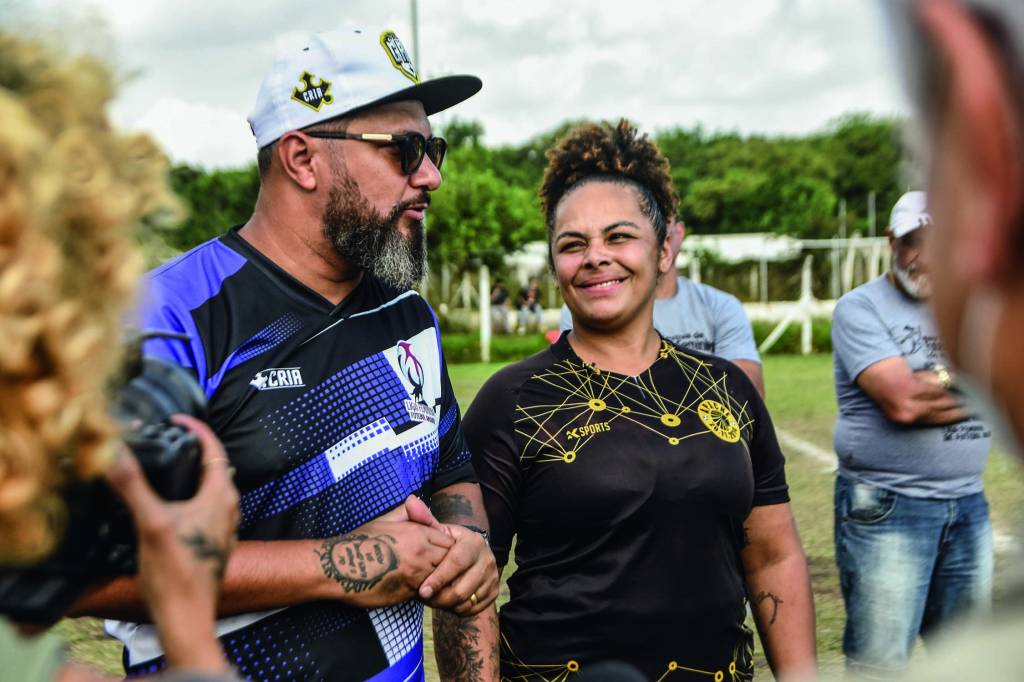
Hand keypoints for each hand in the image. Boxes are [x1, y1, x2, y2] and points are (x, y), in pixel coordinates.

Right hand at [104, 414, 238, 671]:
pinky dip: (191, 497)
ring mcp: (223, 526)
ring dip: (193, 474)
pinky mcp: (214, 542)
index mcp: (220, 495)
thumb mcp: (150, 522)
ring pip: (211, 488)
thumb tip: (114, 453)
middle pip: (214, 467)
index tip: (177, 418)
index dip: (197, 428)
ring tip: (169, 466)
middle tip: (170, 438)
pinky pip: (206, 508)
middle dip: (194, 449)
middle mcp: (229, 507)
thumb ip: (132, 485)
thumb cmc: (176, 573)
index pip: (214, 448)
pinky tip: (170, 505)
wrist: (186, 615)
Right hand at [314, 495, 454, 608]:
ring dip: (439, 580)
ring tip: (435, 582)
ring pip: (441, 577)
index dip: (446, 547)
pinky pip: (426, 592)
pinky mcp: (407, 592)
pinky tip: (421, 591)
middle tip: (443, 570)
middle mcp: (419, 551)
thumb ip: (406, 513)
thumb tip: (415, 500)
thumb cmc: (359, 541)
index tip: (442, 554)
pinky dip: (427, 592)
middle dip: (447, 565)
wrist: (338, 566)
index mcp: (416, 532)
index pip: (448, 540)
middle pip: (449, 559)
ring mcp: (415, 573)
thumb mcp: (384, 520)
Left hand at [418, 524, 498, 615]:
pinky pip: (473, 609)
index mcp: (473, 542)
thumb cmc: (448, 543)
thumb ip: (424, 519)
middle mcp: (487, 559)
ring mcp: (492, 576)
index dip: (438, 578)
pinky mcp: (493, 591)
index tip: (421, 591)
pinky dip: (457, 610)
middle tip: (423, 599)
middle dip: (439, 598)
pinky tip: (445, 603)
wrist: (471, 553)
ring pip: (467, 601)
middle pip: (462, 588)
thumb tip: (410, 501)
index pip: (456, 563)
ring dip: (446, 605)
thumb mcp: (439, 531)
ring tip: (431, 600)